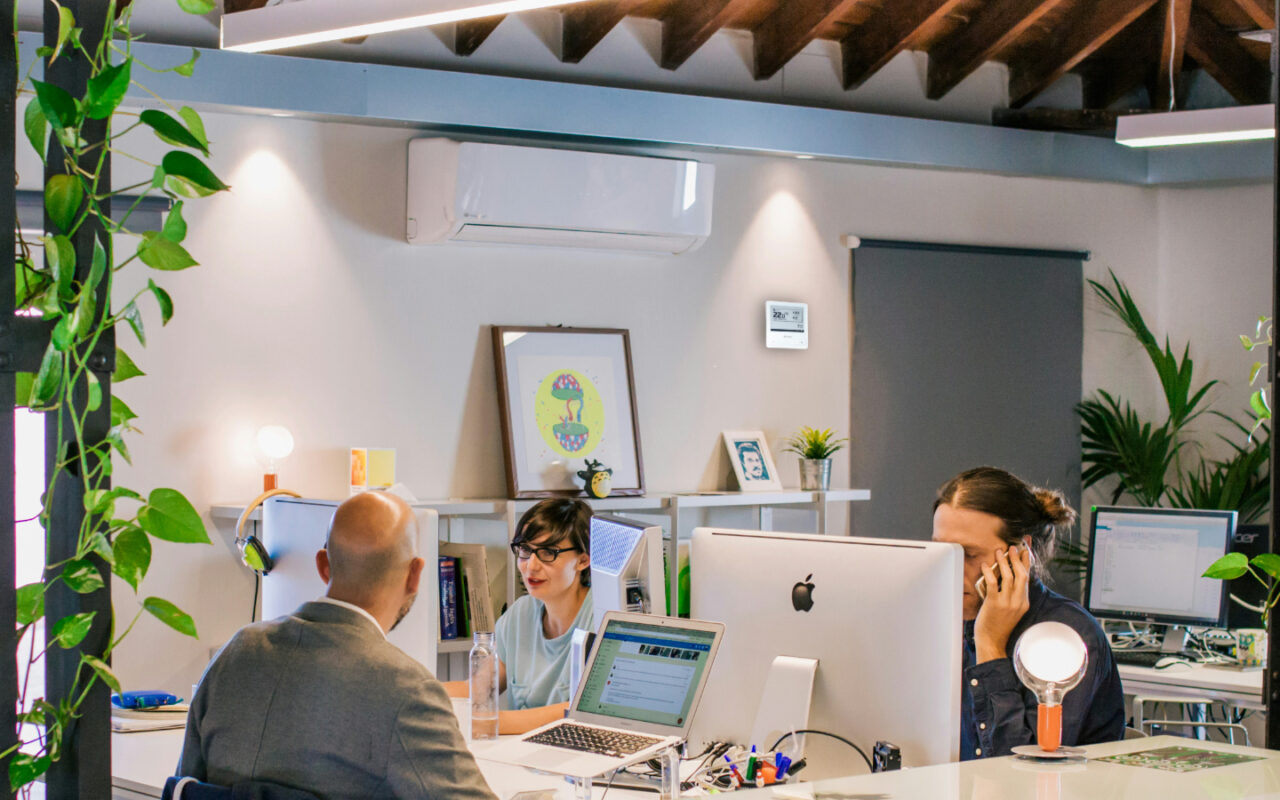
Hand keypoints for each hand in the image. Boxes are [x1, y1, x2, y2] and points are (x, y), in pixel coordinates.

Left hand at [974, 545, 1030, 663]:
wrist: (993, 642)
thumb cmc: (999, 625)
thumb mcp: (1012, 610)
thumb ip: (1012, 595)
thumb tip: (1007, 577)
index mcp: (1024, 602)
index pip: (1027, 578)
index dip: (1027, 562)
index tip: (1025, 549)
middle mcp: (1018, 601)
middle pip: (1022, 575)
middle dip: (1017, 559)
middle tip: (1012, 548)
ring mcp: (1007, 603)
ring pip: (1009, 577)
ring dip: (1004, 562)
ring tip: (999, 551)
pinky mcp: (995, 604)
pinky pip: (993, 584)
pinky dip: (989, 572)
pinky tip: (985, 565)